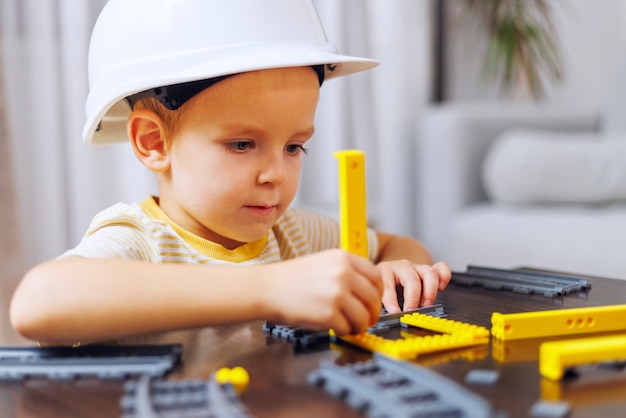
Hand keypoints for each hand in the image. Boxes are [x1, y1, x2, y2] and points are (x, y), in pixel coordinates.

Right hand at [265, 249, 382, 334]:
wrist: (266, 288)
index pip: (376, 276)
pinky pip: (347, 328)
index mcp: (344, 258)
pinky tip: (334, 328)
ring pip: (363, 316)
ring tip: (349, 326)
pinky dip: (343, 331)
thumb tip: (367, 292)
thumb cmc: (291, 278)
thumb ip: (346, 271)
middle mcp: (344, 273)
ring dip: (359, 325)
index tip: (373, 302)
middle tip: (366, 321)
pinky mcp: (329, 314)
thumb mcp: (323, 262)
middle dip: (372, 313)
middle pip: (373, 298)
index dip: (378, 293)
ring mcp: (337, 294)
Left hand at [377, 260, 450, 312]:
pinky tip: (441, 287)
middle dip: (413, 297)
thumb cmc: (383, 283)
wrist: (390, 270)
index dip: (391, 300)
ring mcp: (416, 266)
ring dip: (430, 290)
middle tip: (411, 311)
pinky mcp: (428, 269)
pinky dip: (444, 277)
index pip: (387, 284)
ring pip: (428, 272)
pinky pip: (441, 268)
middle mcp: (402, 266)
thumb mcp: (377, 291)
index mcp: (384, 270)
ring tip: (426, 304)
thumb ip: (381, 302)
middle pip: (411, 278)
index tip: (394, 312)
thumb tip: (386, 317)